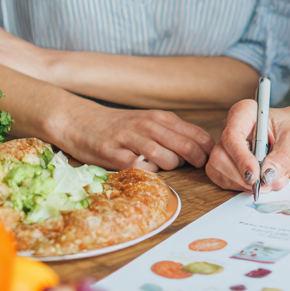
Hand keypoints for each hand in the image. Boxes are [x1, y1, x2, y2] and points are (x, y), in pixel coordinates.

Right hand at [66, 106, 213, 172]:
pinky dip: (145, 172)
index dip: (207, 150)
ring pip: (165, 157)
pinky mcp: (113, 153)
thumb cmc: (122, 126)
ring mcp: (130, 139)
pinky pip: (137, 167)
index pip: (196, 134)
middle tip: (194, 168)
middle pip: (185, 146)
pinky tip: (143, 169)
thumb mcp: (150, 122)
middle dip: (195, 161)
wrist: (81, 121)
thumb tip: (203, 151)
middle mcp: (147, 125)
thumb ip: (174, 133)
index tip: (208, 160)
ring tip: (164, 166)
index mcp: (160, 118)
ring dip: (170, 166)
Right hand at [206, 99, 289, 192]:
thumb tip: (267, 175)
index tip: (255, 175)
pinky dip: (241, 187)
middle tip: (263, 186)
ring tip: (267, 184)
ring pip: (219, 170)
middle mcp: (233, 128)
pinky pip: (225, 179)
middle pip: (220, 156)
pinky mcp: (231, 162)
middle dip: (240, 176)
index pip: (232, 136)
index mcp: (246, 113)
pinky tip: (260, 184)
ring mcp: (230, 146)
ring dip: (241, 184)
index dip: (241, 158)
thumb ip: (282, 158)